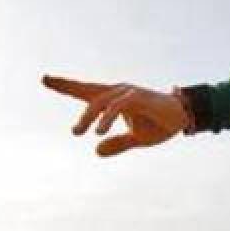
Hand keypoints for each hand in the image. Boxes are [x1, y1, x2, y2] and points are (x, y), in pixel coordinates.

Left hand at [42, 76, 192, 156]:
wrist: (184, 118)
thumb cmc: (160, 124)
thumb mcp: (136, 139)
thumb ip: (117, 143)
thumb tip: (96, 151)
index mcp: (114, 100)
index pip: (86, 91)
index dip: (66, 85)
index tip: (45, 79)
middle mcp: (118, 92)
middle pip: (87, 89)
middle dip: (66, 86)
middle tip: (46, 83)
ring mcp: (128, 93)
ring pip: (100, 100)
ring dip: (87, 117)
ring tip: (77, 132)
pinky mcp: (138, 97)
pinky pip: (117, 106)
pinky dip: (106, 118)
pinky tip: (98, 131)